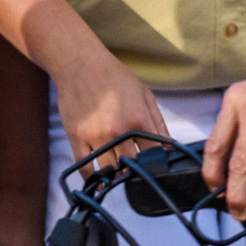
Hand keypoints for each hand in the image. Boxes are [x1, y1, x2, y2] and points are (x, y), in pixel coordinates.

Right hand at [52, 47, 166, 172]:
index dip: (157, 164)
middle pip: (132, 166)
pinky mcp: (77, 137)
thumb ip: (158, 122)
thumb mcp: (145, 94)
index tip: (155, 166)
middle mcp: (118, 131)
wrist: (80, 63)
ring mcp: (95, 136)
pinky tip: (98, 182)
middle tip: (136, 172)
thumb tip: (168, 147)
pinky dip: (92, 178)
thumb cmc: (114, 76)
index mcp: (138, 120)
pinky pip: (84, 166)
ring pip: (109, 170)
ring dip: (116, 176)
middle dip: (136, 171)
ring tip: (119, 175)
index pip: (154, 155)